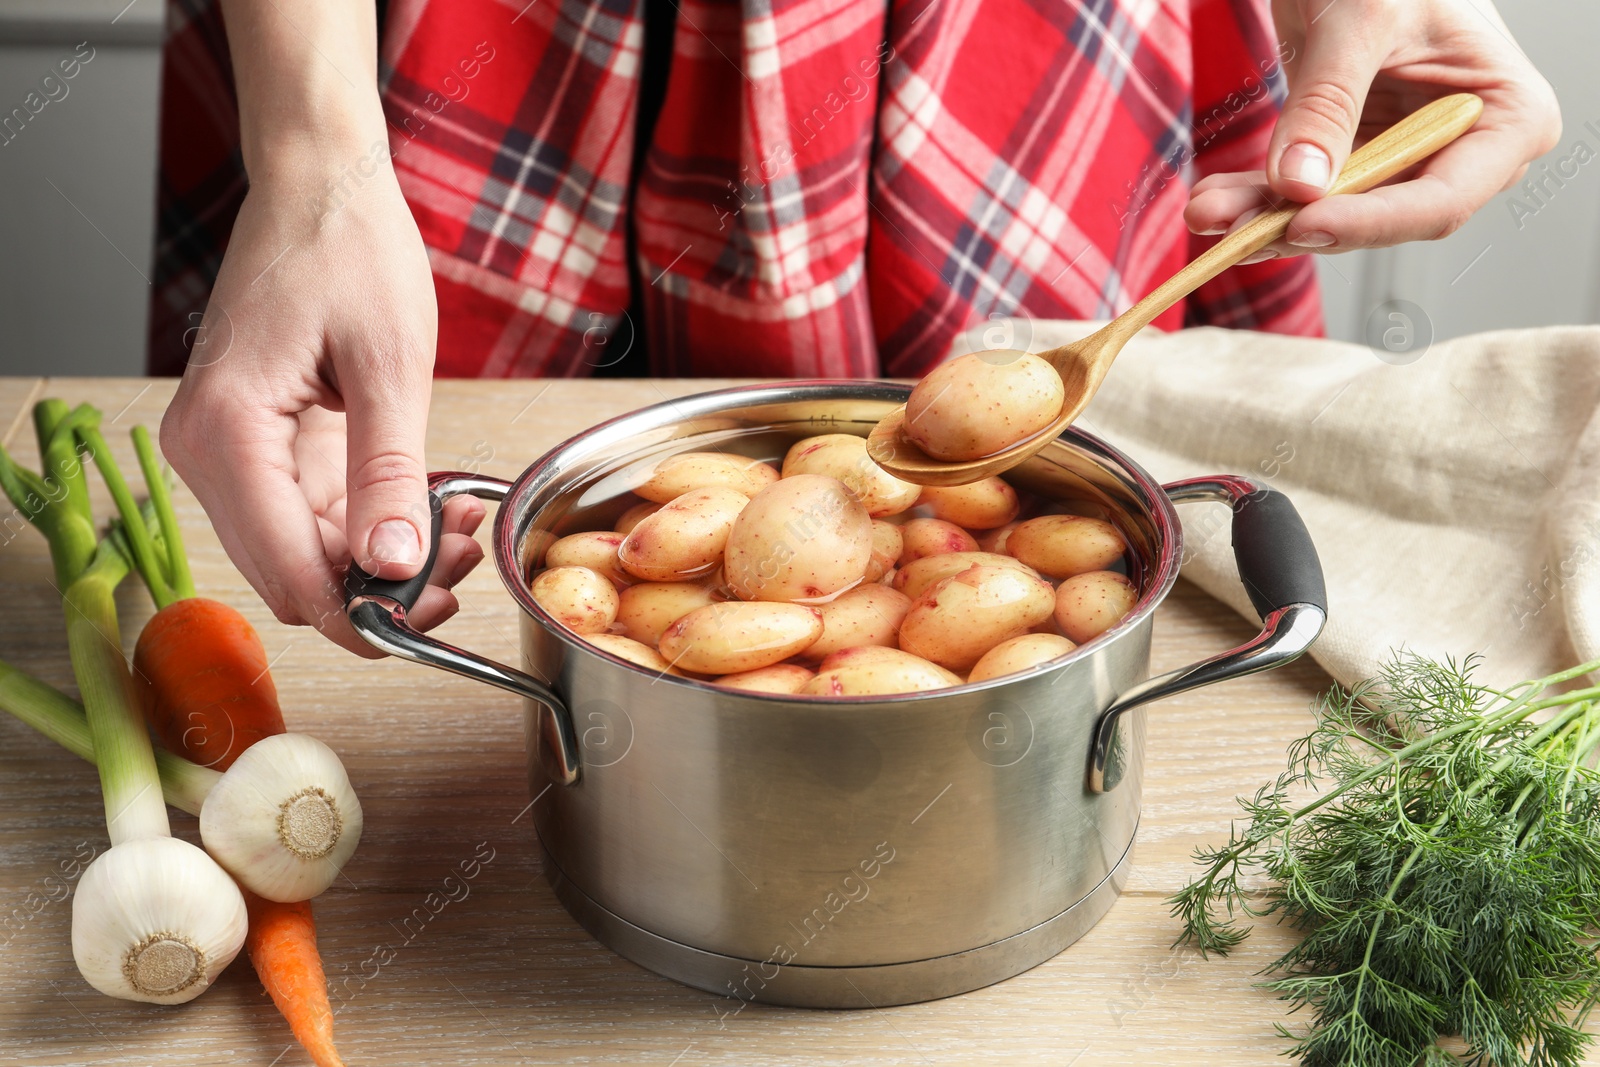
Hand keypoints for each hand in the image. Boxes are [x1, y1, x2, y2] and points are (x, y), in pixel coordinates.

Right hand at [161, 149, 484, 655]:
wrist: (321, 187)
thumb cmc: (349, 251)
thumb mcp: (389, 366)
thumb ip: (388, 476)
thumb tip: (393, 570)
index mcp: (229, 432)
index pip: (288, 573)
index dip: (363, 615)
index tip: (435, 614)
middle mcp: (207, 454)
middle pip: (294, 575)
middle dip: (383, 588)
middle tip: (462, 557)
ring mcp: (226, 454)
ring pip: (306, 555)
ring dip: (384, 559)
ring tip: (460, 521)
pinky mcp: (254, 448)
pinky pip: (312, 517)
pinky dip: (371, 524)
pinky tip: (433, 502)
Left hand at [1185, 0, 1560, 257]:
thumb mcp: (1361, 19)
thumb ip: (1330, 100)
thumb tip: (1300, 184)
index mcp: (1507, 119)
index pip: (1441, 200)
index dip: (1370, 222)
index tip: (1304, 223)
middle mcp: (1463, 153)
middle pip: (1380, 217)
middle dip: (1299, 225)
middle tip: (1230, 228)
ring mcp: (1408, 160)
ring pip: (1332, 213)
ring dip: (1263, 217)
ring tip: (1207, 212)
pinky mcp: (1357, 158)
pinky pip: (1305, 193)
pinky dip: (1256, 197)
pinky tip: (1214, 199)